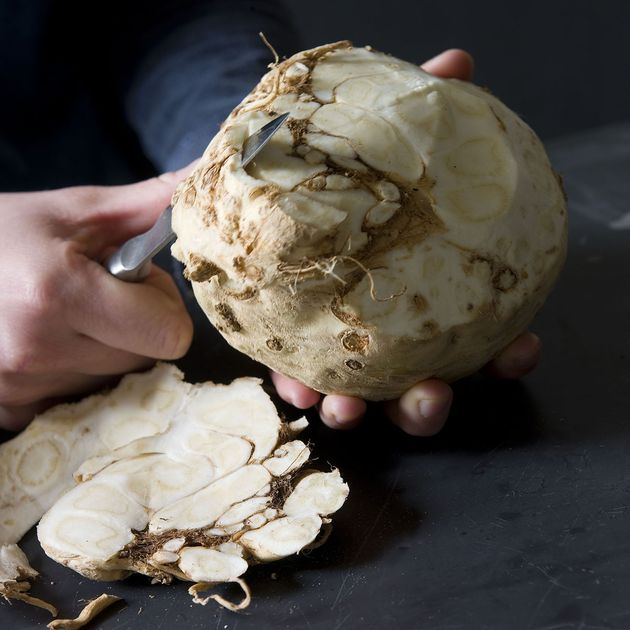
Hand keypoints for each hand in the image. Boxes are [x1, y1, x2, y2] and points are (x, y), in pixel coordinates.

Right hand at [0, 169, 194, 430]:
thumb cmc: (3, 232)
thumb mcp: (74, 211)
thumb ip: (150, 204)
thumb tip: (207, 175)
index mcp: (60, 295)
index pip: (171, 335)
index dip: (164, 307)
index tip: (137, 284)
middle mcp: (38, 352)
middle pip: (147, 359)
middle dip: (137, 326)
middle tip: (96, 294)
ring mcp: (19, 388)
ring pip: (114, 381)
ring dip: (104, 350)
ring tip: (66, 315)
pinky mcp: (9, 409)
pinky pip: (78, 401)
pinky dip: (74, 375)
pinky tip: (47, 342)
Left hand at [271, 49, 541, 435]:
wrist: (261, 174)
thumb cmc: (326, 164)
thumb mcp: (368, 135)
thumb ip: (414, 111)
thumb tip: (458, 64)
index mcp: (417, 297)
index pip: (467, 334)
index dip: (499, 352)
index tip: (518, 349)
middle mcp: (380, 331)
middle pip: (416, 382)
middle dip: (427, 402)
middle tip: (434, 393)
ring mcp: (333, 344)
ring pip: (357, 397)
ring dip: (361, 411)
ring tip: (349, 409)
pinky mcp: (285, 344)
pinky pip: (296, 380)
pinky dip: (299, 388)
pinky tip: (297, 387)